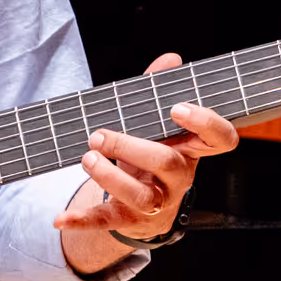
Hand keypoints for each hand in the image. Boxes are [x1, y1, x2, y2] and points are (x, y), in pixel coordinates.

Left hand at [52, 53, 238, 244]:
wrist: (147, 208)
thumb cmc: (152, 154)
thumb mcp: (157, 126)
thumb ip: (158, 91)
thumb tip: (170, 59)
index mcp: (190, 150)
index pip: (220, 139)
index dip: (205, 123)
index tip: (176, 108)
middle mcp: (178, 178)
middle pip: (167, 164)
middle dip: (131, 147)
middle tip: (98, 135)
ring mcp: (156, 202)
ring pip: (141, 197)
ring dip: (110, 177)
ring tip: (87, 159)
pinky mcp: (128, 219)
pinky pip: (106, 220)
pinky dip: (81, 221)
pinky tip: (59, 217)